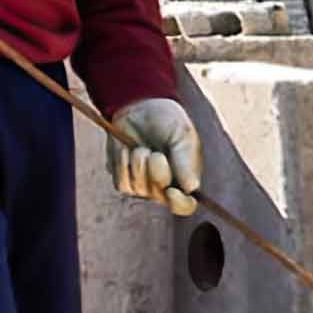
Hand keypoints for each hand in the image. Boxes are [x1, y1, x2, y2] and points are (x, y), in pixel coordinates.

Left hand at [108, 99, 200, 217]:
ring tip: (142, 148)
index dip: (179, 204)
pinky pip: (121, 184)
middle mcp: (164, 185)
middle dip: (156, 174)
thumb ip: (186, 162)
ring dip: (139, 167)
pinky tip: (128, 150)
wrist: (139, 107)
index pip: (185, 205)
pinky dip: (124, 166)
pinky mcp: (123, 178)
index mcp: (185, 177)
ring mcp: (142, 184)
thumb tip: (191, 188)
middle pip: (159, 197)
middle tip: (156, 153)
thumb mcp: (182, 136)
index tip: (171, 191)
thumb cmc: (167, 120)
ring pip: (138, 190)